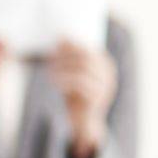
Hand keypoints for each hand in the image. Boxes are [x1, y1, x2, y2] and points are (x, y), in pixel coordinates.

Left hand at [50, 40, 115, 157]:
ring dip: (62, 68)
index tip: (54, 46)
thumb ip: (69, 56)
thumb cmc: (76, 93)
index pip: (87, 49)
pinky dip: (64, 80)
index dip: (70, 46)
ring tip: (49, 71)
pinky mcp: (97, 98)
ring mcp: (105, 86)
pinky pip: (80, 84)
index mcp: (105, 64)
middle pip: (85, 57)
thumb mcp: (72, 72)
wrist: (83, 120)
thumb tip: (61, 37)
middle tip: (49, 59)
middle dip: (65, 56)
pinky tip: (54, 82)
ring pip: (82, 69)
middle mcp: (108, 74)